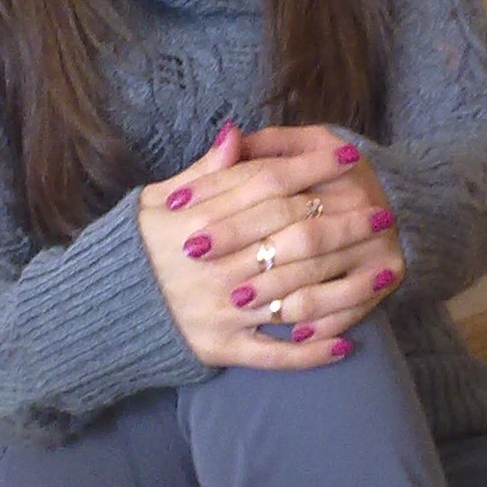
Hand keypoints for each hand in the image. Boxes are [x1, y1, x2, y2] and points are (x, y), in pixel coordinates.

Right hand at [135, 124, 402, 368]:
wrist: (99, 309)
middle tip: (384, 212)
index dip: (310, 166)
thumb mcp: (157, 201)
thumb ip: (203, 173)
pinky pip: (274, 353)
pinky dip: (311, 351)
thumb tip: (238, 134)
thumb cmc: (136, 248)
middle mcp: (211, 264)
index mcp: (194, 219)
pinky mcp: (220, 348)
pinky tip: (348, 345)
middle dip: (342, 222)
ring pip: (295, 294)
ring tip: (387, 271)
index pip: (264, 185)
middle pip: (290, 235)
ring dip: (345, 285)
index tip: (348, 156)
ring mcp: (219, 309)